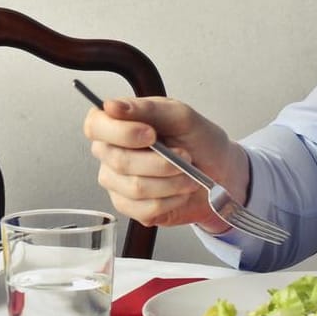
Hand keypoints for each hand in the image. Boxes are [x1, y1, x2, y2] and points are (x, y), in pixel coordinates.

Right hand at [83, 96, 249, 234]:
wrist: (221, 173)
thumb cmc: (200, 141)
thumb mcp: (181, 116)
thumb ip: (147, 109)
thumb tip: (113, 106)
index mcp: (117, 123)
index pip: (95, 126)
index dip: (120, 133)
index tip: (150, 134)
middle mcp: (110, 152)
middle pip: (119, 161)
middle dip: (161, 162)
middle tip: (184, 155)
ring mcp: (117, 182)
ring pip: (136, 187)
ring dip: (172, 182)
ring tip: (188, 174)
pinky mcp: (130, 207)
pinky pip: (145, 209)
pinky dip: (172, 200)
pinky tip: (179, 191)